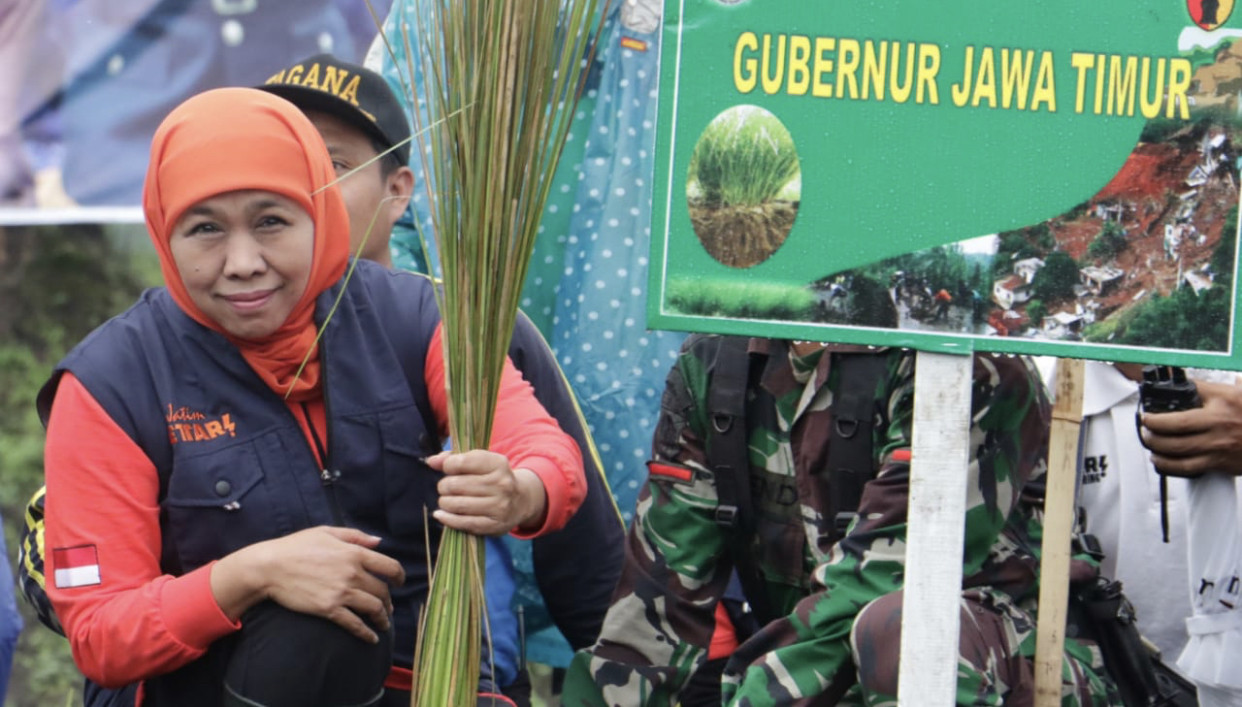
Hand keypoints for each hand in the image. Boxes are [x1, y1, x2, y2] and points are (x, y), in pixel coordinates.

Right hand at [213, 526, 404, 643]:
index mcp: (354, 552)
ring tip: (384, 624)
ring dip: (382, 619)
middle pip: (382, 591)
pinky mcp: (329, 609)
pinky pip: (354, 624)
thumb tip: (379, 541)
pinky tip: (371, 639)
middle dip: (388, 601)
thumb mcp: (327, 532)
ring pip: (373, 608)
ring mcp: (341, 592)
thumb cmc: (297, 546)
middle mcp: (352, 573)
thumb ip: (355, 536)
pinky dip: (366, 633)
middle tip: (387, 607)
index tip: (399, 582)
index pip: (389, 566)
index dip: (399, 576)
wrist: (270, 567)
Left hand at [426, 450, 547, 535]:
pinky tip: (441, 514)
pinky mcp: (493, 525)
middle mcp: (501, 484)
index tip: (448, 469)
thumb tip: (432, 461)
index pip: (461, 462)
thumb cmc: (493, 479)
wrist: (521, 501)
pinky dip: (447, 518)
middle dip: (444, 486)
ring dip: (445, 502)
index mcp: (498, 464)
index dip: (448, 466)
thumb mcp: (480, 463)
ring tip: (447, 500)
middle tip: (447, 488)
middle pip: (455, 484)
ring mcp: (499, 506)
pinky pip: (462, 522)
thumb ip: (455, 458)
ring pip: (455, 504)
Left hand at [1140, 380, 1241, 476]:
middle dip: (1152, 428)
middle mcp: (1219, 424)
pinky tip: (1161, 461)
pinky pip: (1188, 468)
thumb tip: (1188, 382)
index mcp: (1223, 402)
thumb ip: (1212, 388)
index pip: (1188, 395)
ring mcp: (1218, 446)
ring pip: (1177, 450)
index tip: (1149, 410)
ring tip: (1149, 442)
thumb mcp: (1239, 393)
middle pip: (1174, 427)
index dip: (1164, 402)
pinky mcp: (1220, 463)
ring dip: (1157, 447)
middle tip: (1145, 425)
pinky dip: (1170, 466)